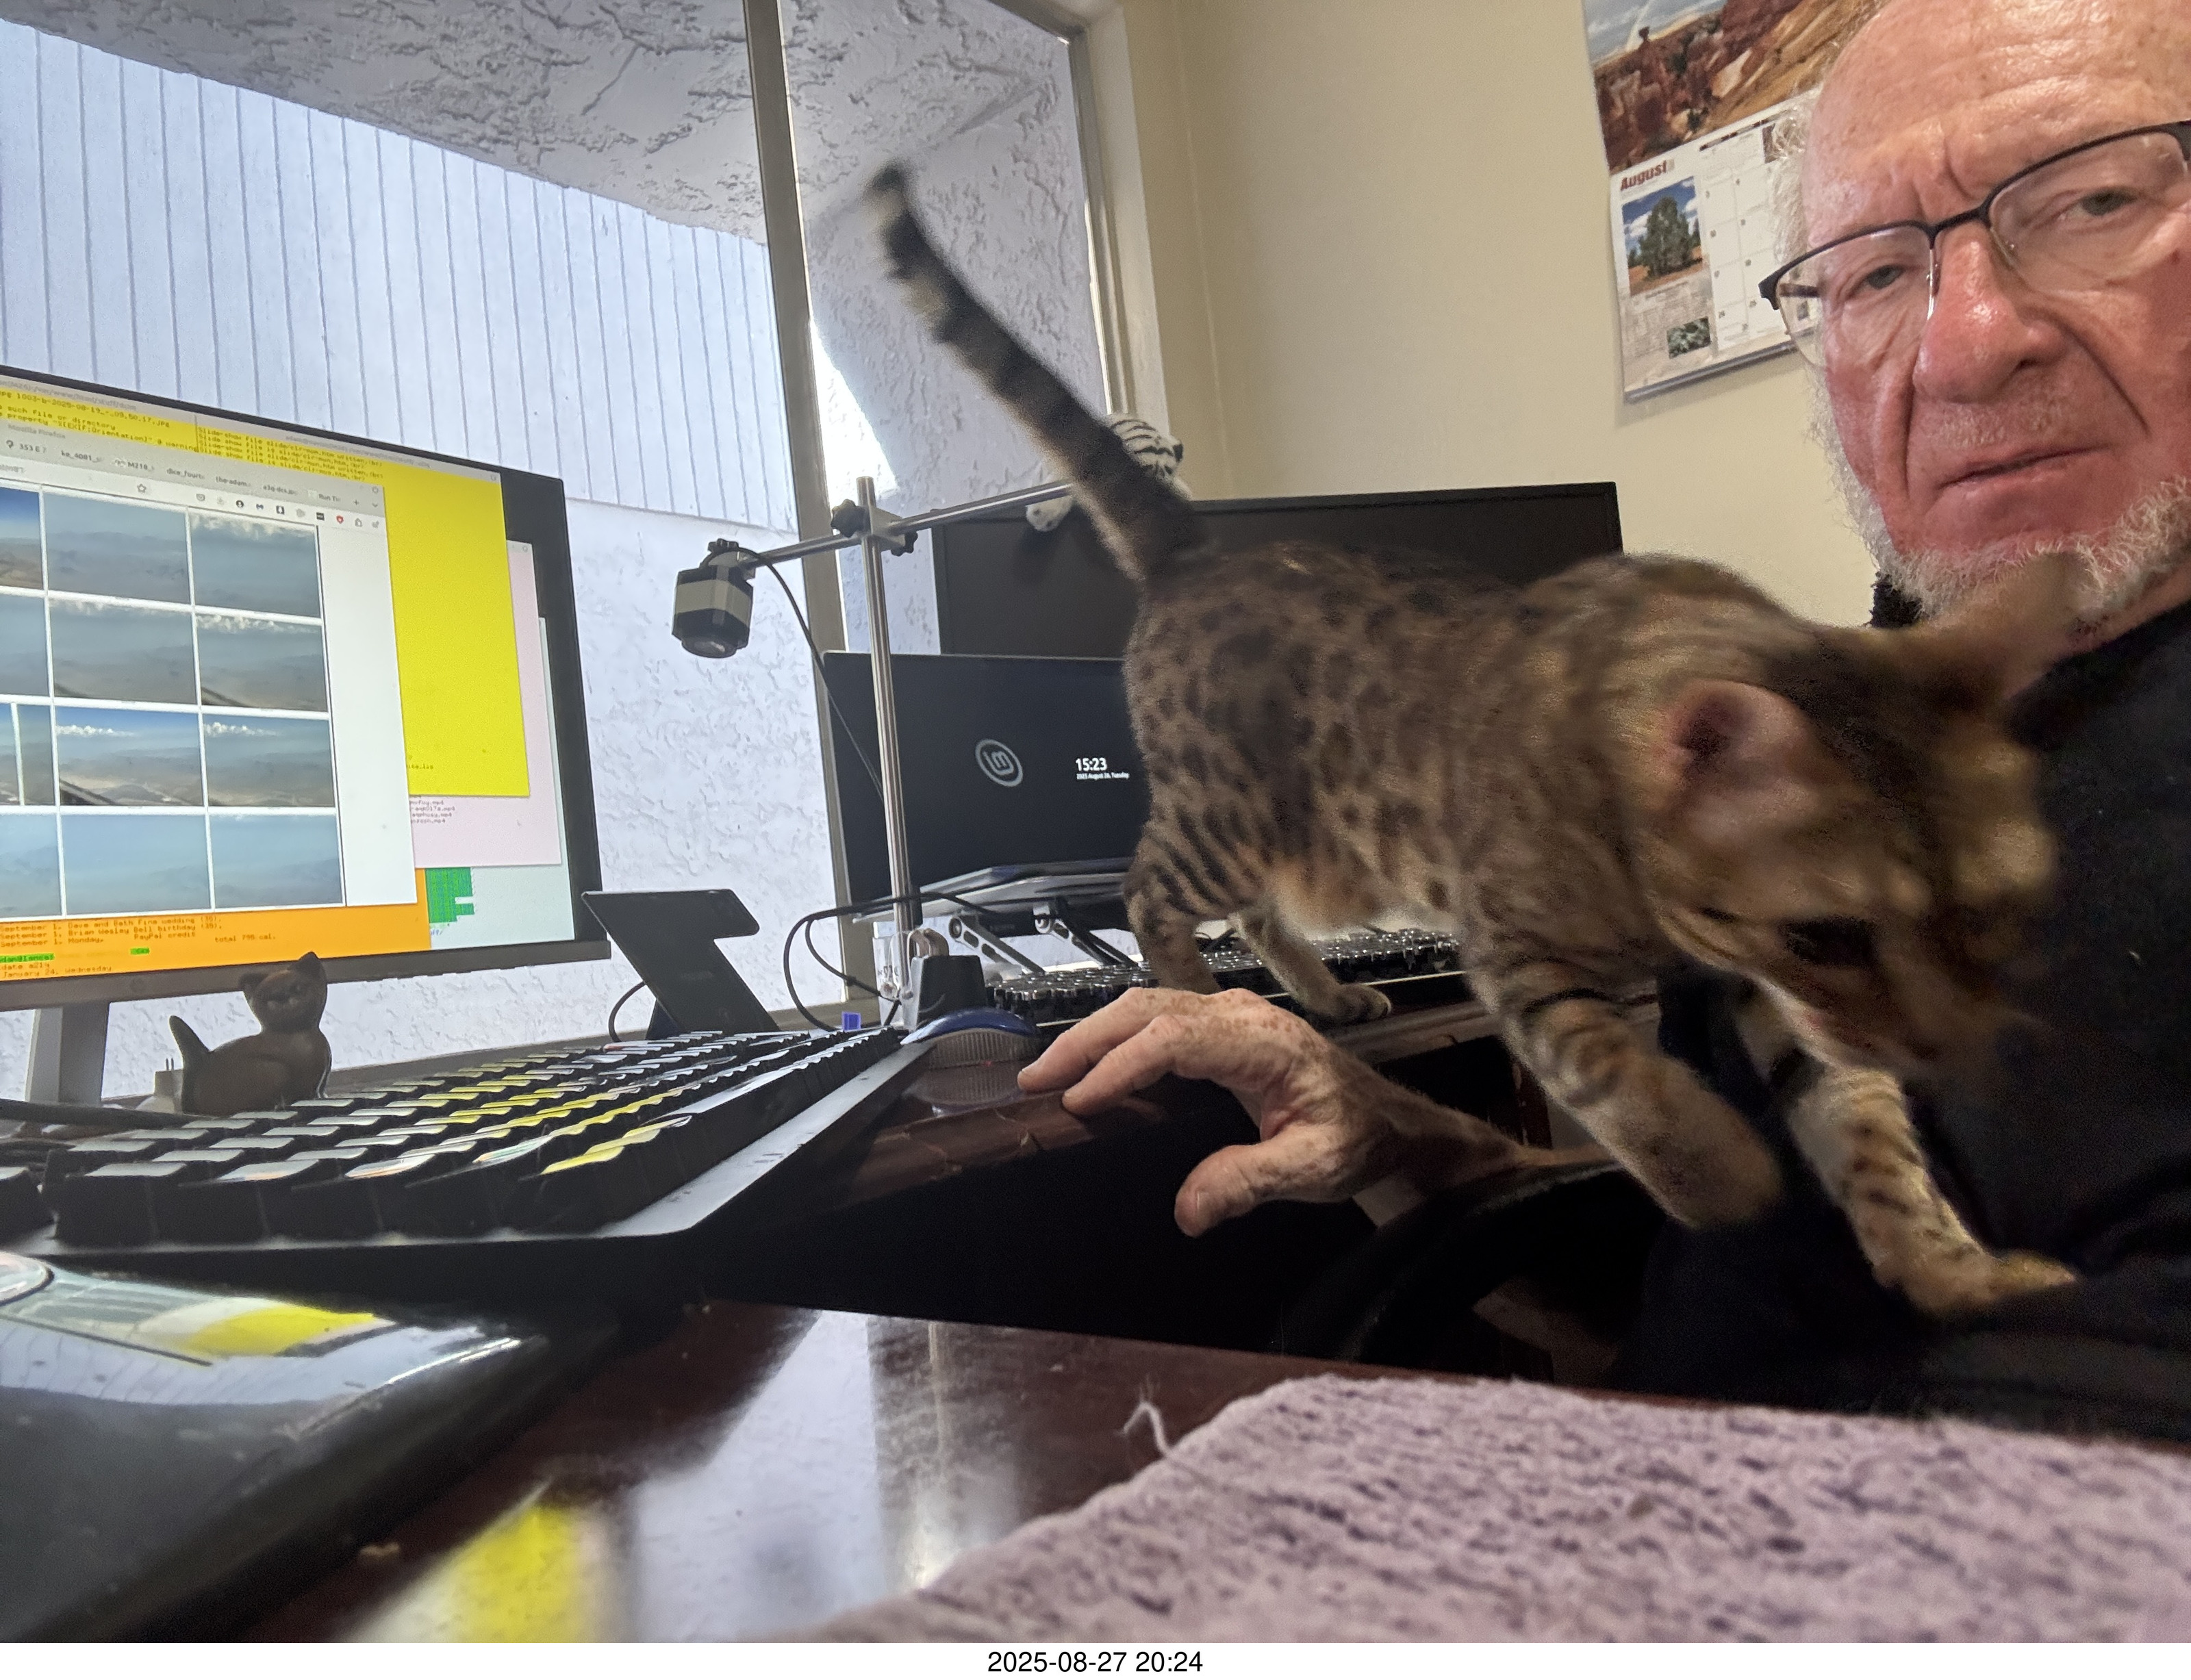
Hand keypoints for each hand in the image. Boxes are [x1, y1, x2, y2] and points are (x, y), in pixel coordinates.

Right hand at [1018, 988, 1513, 1235]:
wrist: (1388, 1124)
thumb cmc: (1357, 1139)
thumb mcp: (1315, 1169)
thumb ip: (1250, 1182)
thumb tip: (1188, 1209)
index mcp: (1263, 1041)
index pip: (1173, 1039)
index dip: (1121, 1067)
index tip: (1081, 1101)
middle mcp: (1240, 1015)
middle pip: (1145, 1008)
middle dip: (1085, 1040)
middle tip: (1036, 1080)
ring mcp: (1228, 1015)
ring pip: (1144, 1006)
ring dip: (1092, 1036)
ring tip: (1047, 1074)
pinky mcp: (1219, 1027)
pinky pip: (1155, 1019)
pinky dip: (1113, 1038)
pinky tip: (1089, 1068)